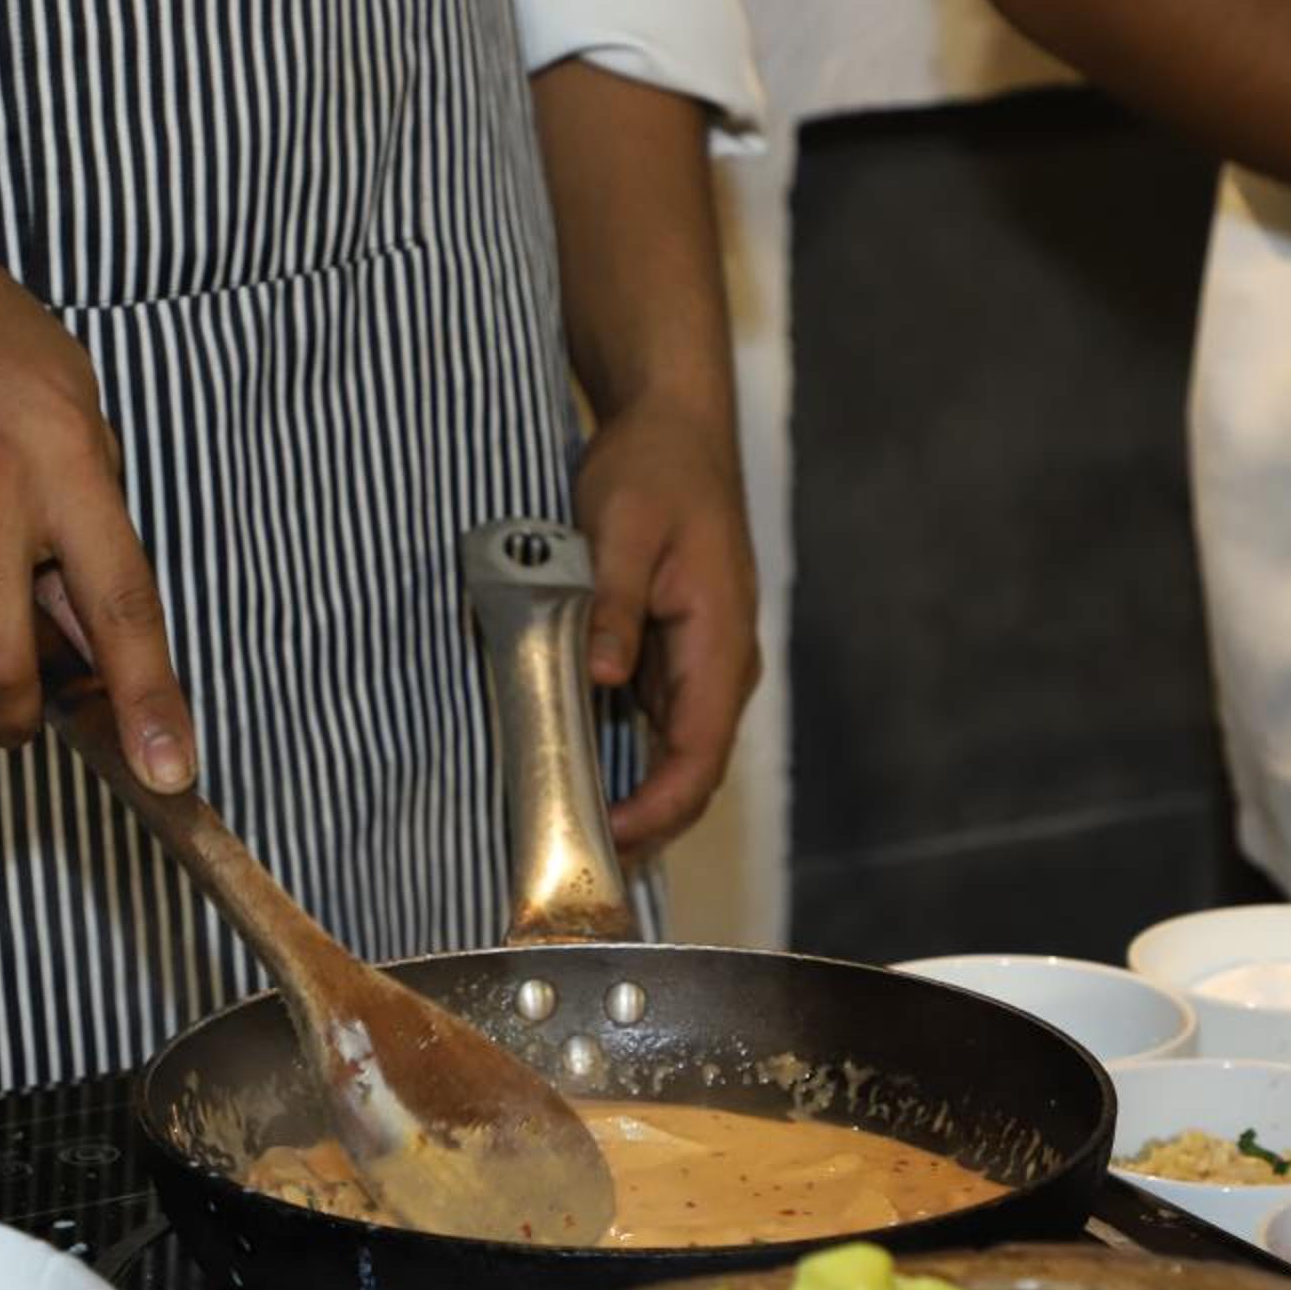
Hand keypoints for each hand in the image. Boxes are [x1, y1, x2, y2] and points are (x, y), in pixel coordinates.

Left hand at [575, 404, 759, 855]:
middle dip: (643, 825)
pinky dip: (624, 764)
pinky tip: (577, 780)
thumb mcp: (622, 526)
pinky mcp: (673, 659)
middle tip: (576, 859)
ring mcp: (699, 668)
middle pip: (691, 775)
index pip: (699, 754)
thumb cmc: (654, 471)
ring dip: (632, 802)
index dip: (658, 807)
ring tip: (572, 835)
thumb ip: (613, 602)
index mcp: (719, 641)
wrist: (675, 430)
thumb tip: (601, 675)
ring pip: (674, 759)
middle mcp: (719, 668)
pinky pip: (655, 729)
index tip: (608, 836)